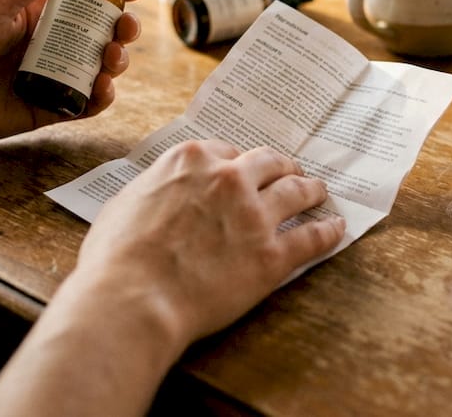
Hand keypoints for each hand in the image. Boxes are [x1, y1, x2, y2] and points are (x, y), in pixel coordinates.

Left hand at [0, 0, 142, 142]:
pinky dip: (102, 96)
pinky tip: (101, 88)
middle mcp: (53, 42)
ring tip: (111, 59)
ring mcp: (54, 74)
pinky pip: (87, 102)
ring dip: (118, 60)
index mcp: (41, 12)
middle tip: (125, 29)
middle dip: (124, 27)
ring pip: (102, 66)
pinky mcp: (52, 106)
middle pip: (104, 31)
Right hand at [70, 140, 346, 347]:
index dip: (237, 164)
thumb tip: (160, 192)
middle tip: (290, 173)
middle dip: (281, 167)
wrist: (134, 297)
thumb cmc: (116, 257)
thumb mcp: (125, 202)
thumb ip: (154, 188)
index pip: (227, 153)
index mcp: (191, 160)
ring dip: (311, 190)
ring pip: (296, 192)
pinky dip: (327, 232)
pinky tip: (336, 229)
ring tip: (319, 192)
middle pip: (268, 163)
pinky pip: (311, 237)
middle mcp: (228, 179)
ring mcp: (254, 215)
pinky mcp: (272, 256)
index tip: (244, 171)